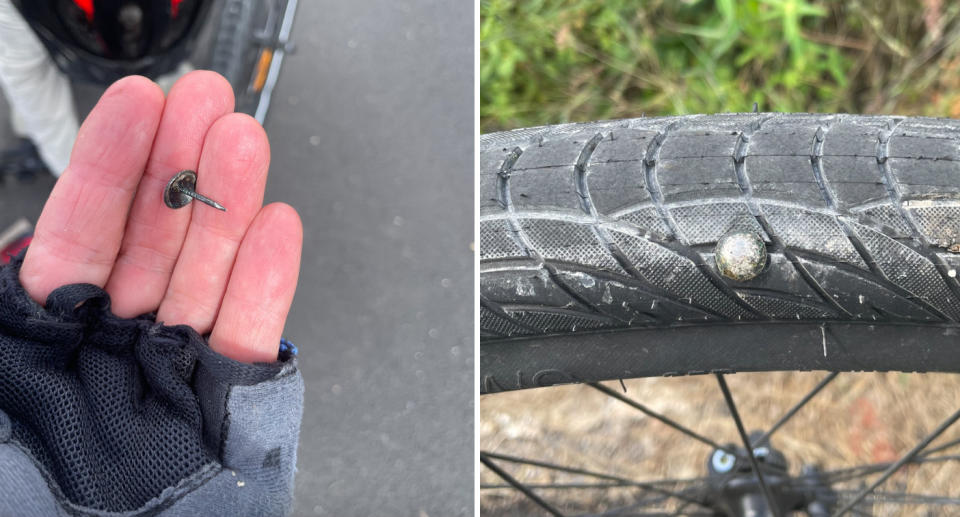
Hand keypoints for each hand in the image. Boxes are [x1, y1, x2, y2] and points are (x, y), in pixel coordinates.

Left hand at [17, 72, 301, 362]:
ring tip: (242, 141)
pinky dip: (267, 280)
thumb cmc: (30, 484)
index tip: (137, 103)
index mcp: (56, 325)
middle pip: (158, 236)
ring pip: (209, 270)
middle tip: (203, 101)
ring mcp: (180, 361)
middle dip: (184, 161)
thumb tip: (33, 265)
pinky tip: (276, 225)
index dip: (111, 163)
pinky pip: (249, 331)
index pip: (83, 232)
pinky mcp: (230, 391)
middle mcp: (120, 335)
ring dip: (231, 201)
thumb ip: (20, 303)